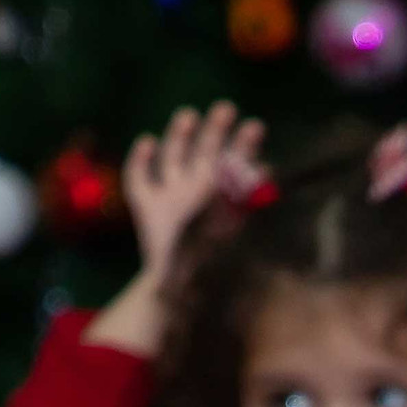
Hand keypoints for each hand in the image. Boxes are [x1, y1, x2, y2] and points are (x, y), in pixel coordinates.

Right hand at [122, 102, 264, 288]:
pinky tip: (147, 141)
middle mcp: (196, 193)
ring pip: (173, 157)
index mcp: (221, 199)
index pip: (234, 164)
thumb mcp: (238, 234)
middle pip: (205, 152)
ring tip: (188, 114)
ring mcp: (170, 197)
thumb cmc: (216, 270)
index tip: (256, 128)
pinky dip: (139, 161)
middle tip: (226, 108)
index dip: (245, 147)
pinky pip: (138, 181)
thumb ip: (249, 200)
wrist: (183, 298)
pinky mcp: (147, 208)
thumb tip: (269, 170)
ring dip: (179, 135)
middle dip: (216, 131)